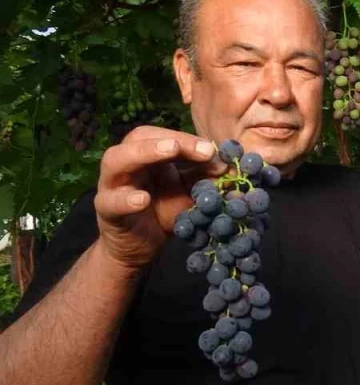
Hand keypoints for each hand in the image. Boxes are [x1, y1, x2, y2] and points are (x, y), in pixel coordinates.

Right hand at [95, 128, 226, 269]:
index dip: (187, 139)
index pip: (162, 135)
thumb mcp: (188, 195)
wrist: (140, 248)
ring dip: (144, 153)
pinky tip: (142, 199)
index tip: (213, 150)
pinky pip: (110, 201)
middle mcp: (127, 164)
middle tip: (199, 148)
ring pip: (116, 160)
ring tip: (170, 151)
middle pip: (138, 138)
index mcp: (146, 156)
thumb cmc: (162, 213)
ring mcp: (112, 186)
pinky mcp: (106, 211)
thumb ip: (205, 179)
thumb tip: (229, 166)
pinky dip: (125, 199)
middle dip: (169, 138)